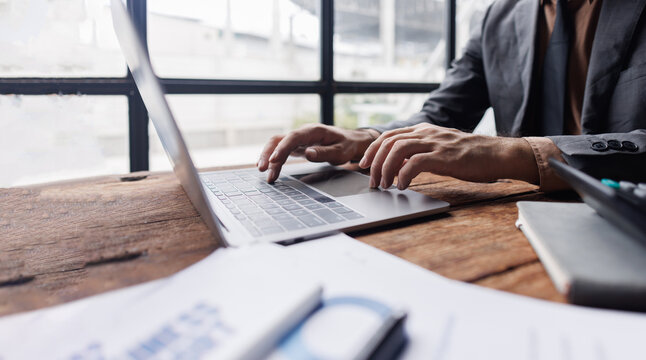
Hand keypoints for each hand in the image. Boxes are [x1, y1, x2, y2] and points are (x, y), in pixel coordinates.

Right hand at [257, 124, 378, 182]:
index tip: (274, 160)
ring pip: (277, 145)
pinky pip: (282, 151)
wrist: (350, 141)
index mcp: (313, 131)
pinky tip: (272, 171)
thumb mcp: (340, 151)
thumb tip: (307, 154)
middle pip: (279, 139)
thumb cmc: (346, 145)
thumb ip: (324, 152)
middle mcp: (302, 133)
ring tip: (267, 176)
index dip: (282, 148)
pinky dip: (275, 161)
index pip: (292, 137)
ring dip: (270, 159)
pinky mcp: (297, 146)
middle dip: (268, 153)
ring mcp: (298, 139)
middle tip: (263, 170)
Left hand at [358, 123, 537, 188]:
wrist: (497, 154)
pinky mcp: (444, 156)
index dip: (372, 150)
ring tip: (384, 185)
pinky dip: (403, 174)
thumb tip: (397, 166)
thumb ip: (420, 153)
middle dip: (374, 162)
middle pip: (389, 141)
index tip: (363, 164)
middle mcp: (427, 133)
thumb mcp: (440, 150)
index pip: (389, 135)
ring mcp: (435, 143)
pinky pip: (415, 162)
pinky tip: (401, 186)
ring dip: (386, 169)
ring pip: (398, 150)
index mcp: (424, 130)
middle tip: (372, 181)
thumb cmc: (470, 156)